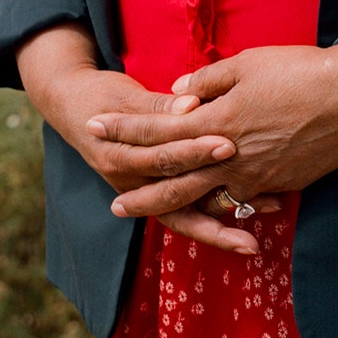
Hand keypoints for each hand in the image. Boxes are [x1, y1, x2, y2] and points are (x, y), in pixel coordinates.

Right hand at [15, 24, 264, 255]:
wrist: (76, 112)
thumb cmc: (102, 97)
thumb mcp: (125, 95)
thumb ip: (159, 106)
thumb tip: (191, 105)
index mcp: (118, 154)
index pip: (162, 154)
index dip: (194, 150)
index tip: (228, 144)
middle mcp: (130, 182)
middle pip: (176, 197)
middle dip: (219, 201)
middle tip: (262, 202)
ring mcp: (144, 192)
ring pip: (183, 217)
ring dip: (219, 230)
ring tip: (254, 242)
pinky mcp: (156, 194)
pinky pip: (186, 212)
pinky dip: (215, 219)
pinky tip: (249, 217)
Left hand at [92, 18, 337, 226]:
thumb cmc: (299, 72)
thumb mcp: (246, 64)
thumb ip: (207, 82)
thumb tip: (180, 95)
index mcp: (215, 123)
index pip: (157, 129)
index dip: (124, 129)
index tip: (94, 127)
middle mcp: (229, 158)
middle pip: (173, 181)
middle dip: (141, 193)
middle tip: (114, 206)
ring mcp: (255, 177)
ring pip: (208, 199)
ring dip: (179, 208)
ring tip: (159, 216)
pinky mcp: (280, 185)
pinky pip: (244, 198)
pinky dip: (224, 204)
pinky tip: (214, 207)